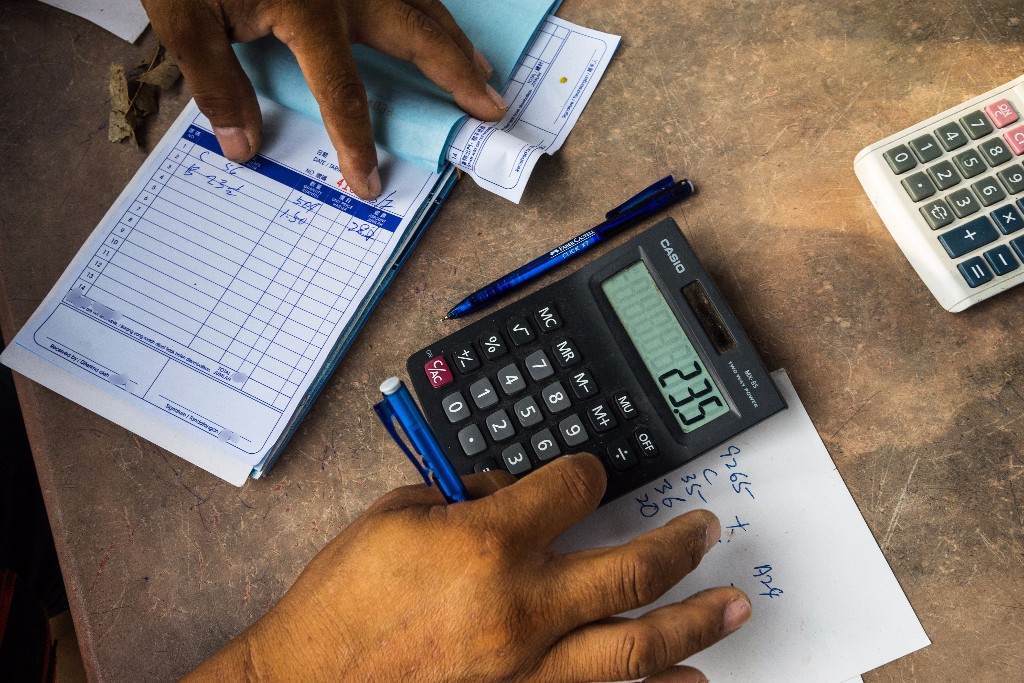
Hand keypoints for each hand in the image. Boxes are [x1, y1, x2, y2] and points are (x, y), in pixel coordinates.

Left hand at [142, 0, 506, 198]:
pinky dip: (429, 4)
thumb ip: (216, 82)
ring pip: (422, 0)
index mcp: (306, 8)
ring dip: (454, 38)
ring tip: (480, 70)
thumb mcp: (184, 17)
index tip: (369, 184)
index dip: (358, 143)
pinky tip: (437, 20)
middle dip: (457, 74)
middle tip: (490, 106)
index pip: (343, 91)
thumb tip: (242, 145)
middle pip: (416, 34)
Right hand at [185, 455, 750, 681]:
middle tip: (707, 532)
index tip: (592, 476)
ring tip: (734, 607)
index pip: (573, 488)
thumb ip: (467, 499)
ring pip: (636, 643)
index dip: (589, 473)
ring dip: (694, 622)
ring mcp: (527, 668)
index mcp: (488, 543)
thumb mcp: (395, 516)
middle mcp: (522, 606)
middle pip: (631, 567)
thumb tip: (511, 496)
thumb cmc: (340, 602)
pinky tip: (689, 681)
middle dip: (680, 544)